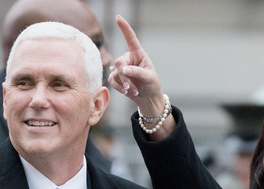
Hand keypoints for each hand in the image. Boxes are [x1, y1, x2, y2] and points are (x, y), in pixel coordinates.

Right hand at [108, 15, 174, 139]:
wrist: (147, 97)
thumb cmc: (151, 84)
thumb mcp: (149, 77)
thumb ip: (137, 72)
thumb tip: (123, 70)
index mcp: (138, 53)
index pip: (131, 39)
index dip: (124, 28)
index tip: (118, 18)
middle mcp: (128, 58)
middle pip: (119, 62)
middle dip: (125, 76)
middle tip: (131, 87)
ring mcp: (121, 68)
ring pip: (115, 73)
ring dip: (124, 84)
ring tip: (133, 91)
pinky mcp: (116, 77)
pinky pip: (112, 80)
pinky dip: (119, 88)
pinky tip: (127, 92)